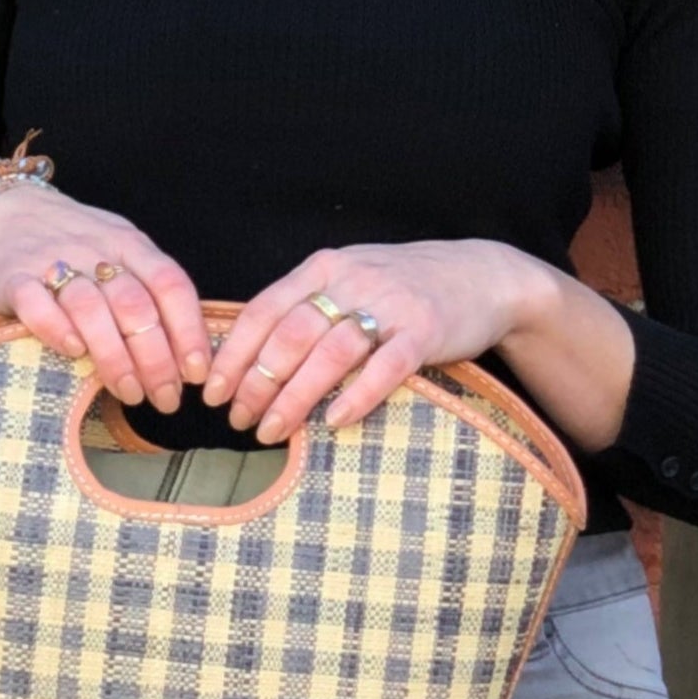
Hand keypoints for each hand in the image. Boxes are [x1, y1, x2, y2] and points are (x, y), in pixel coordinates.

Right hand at [0, 184, 209, 418]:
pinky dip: (58, 330)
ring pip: (91, 309)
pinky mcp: (13, 278)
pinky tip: (74, 353)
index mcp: (129, 244)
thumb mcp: (116, 252)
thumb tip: (186, 355)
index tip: (197, 373)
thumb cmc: (68, 245)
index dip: (189, 332)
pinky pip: (37, 305)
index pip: (170, 285)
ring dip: (115, 357)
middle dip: (157, 359)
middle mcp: (96, 251)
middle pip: (135, 306)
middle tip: (166, 399)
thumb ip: (147, 292)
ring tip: (130, 393)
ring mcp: (52, 262)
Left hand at [203, 241, 555, 443]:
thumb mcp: (350, 279)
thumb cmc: (405, 288)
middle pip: (290, 335)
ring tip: (272, 431)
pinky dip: (355, 396)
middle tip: (238, 422)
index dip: (233, 353)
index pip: (264, 310)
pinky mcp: (425, 331)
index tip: (213, 392)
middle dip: (256, 383)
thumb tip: (247, 353)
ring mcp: (391, 305)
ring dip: (294, 397)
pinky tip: (332, 423)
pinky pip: (384, 367)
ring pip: (329, 354)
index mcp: (325, 267)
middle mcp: (353, 280)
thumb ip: (306, 306)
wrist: (484, 277)